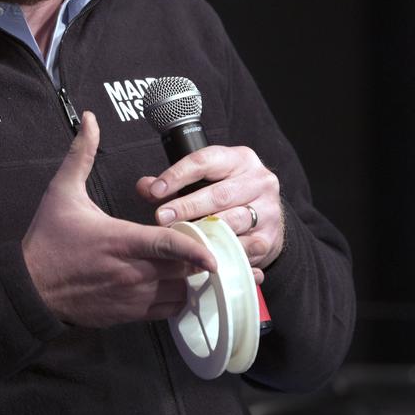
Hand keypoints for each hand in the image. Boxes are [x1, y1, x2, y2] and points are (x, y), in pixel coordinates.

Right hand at [22, 112, 216, 327]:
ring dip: (190, 279)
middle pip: (183, 270)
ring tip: (195, 263)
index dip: (196, 248)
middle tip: (209, 243)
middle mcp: (131, 272)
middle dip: (198, 258)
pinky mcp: (128, 314)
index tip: (214, 250)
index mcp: (120, 240)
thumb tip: (89, 119)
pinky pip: (167, 312)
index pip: (169, 245)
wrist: (29, 288)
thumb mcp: (62, 192)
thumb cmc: (47, 240)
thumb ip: (82, 154)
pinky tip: (176, 283)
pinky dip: (178, 299)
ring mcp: (131, 297)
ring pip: (179, 293)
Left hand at [136, 145, 285, 280]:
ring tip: (179, 237)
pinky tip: (201, 255)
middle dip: (186, 207)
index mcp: (239, 159)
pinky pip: (242, 247)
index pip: (205, 161)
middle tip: (161, 217)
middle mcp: (259, 180)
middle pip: (219, 194)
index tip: (156, 190)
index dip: (178, 175)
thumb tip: (145, 187)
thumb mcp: (202, 181)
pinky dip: (221, 252)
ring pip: (232, 221)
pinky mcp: (269, 238)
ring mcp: (268, 210)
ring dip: (202, 231)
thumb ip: (172, 184)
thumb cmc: (226, 195)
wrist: (265, 218)